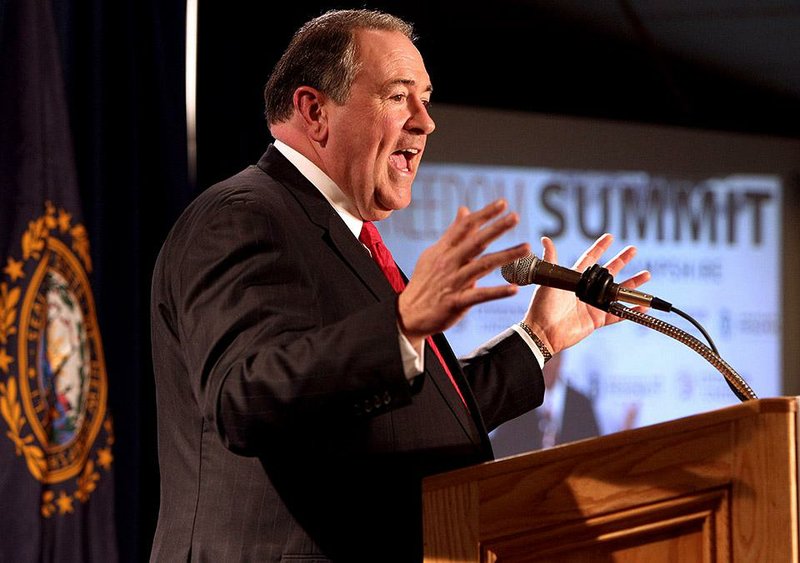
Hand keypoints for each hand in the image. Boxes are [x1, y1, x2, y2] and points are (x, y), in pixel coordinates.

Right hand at [398, 199, 529, 348]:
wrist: (409, 313)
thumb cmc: (425, 282)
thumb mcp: (434, 254)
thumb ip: (453, 233)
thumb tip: (464, 210)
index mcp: (444, 250)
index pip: (465, 227)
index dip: (484, 214)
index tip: (503, 203)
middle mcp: (449, 263)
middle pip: (475, 242)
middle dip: (496, 229)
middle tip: (515, 217)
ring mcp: (453, 282)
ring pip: (482, 266)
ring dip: (505, 256)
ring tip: (526, 249)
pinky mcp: (456, 302)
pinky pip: (480, 296)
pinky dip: (497, 292)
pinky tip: (514, 289)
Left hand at [523, 233, 650, 354]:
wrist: (543, 332)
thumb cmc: (543, 306)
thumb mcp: (549, 280)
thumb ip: (551, 259)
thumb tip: (545, 239)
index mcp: (574, 279)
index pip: (590, 259)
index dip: (599, 248)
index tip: (610, 237)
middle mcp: (586, 290)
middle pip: (608, 273)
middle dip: (621, 261)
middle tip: (633, 250)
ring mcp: (593, 305)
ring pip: (617, 292)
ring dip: (632, 284)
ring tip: (646, 275)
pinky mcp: (597, 320)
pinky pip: (618, 315)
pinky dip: (631, 311)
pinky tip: (643, 306)